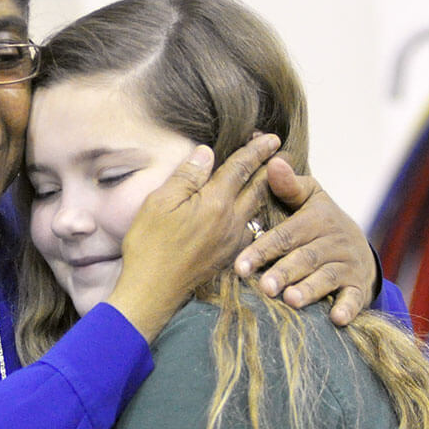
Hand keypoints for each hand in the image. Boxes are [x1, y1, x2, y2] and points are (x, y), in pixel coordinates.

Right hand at [108, 134, 280, 341]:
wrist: (152, 291)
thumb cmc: (150, 245)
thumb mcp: (159, 202)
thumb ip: (186, 176)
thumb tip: (206, 153)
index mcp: (216, 202)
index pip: (241, 168)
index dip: (256, 150)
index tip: (271, 137)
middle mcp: (232, 220)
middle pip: (258, 187)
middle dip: (269, 166)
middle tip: (278, 152)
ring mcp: (233, 241)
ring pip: (256, 208)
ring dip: (264, 189)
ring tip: (269, 176)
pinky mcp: (229, 256)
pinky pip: (251, 227)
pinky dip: (256, 212)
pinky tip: (251, 210)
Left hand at [235, 157, 376, 325]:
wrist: (359, 247)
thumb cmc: (321, 222)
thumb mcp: (310, 198)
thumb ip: (289, 185)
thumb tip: (272, 160)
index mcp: (317, 218)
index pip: (286, 235)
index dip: (263, 250)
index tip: (240, 266)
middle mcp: (334, 241)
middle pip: (305, 258)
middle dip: (284, 272)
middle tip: (265, 287)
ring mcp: (348, 264)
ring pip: (326, 277)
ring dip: (310, 290)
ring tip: (290, 301)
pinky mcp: (359, 285)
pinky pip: (355, 297)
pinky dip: (348, 308)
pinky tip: (336, 319)